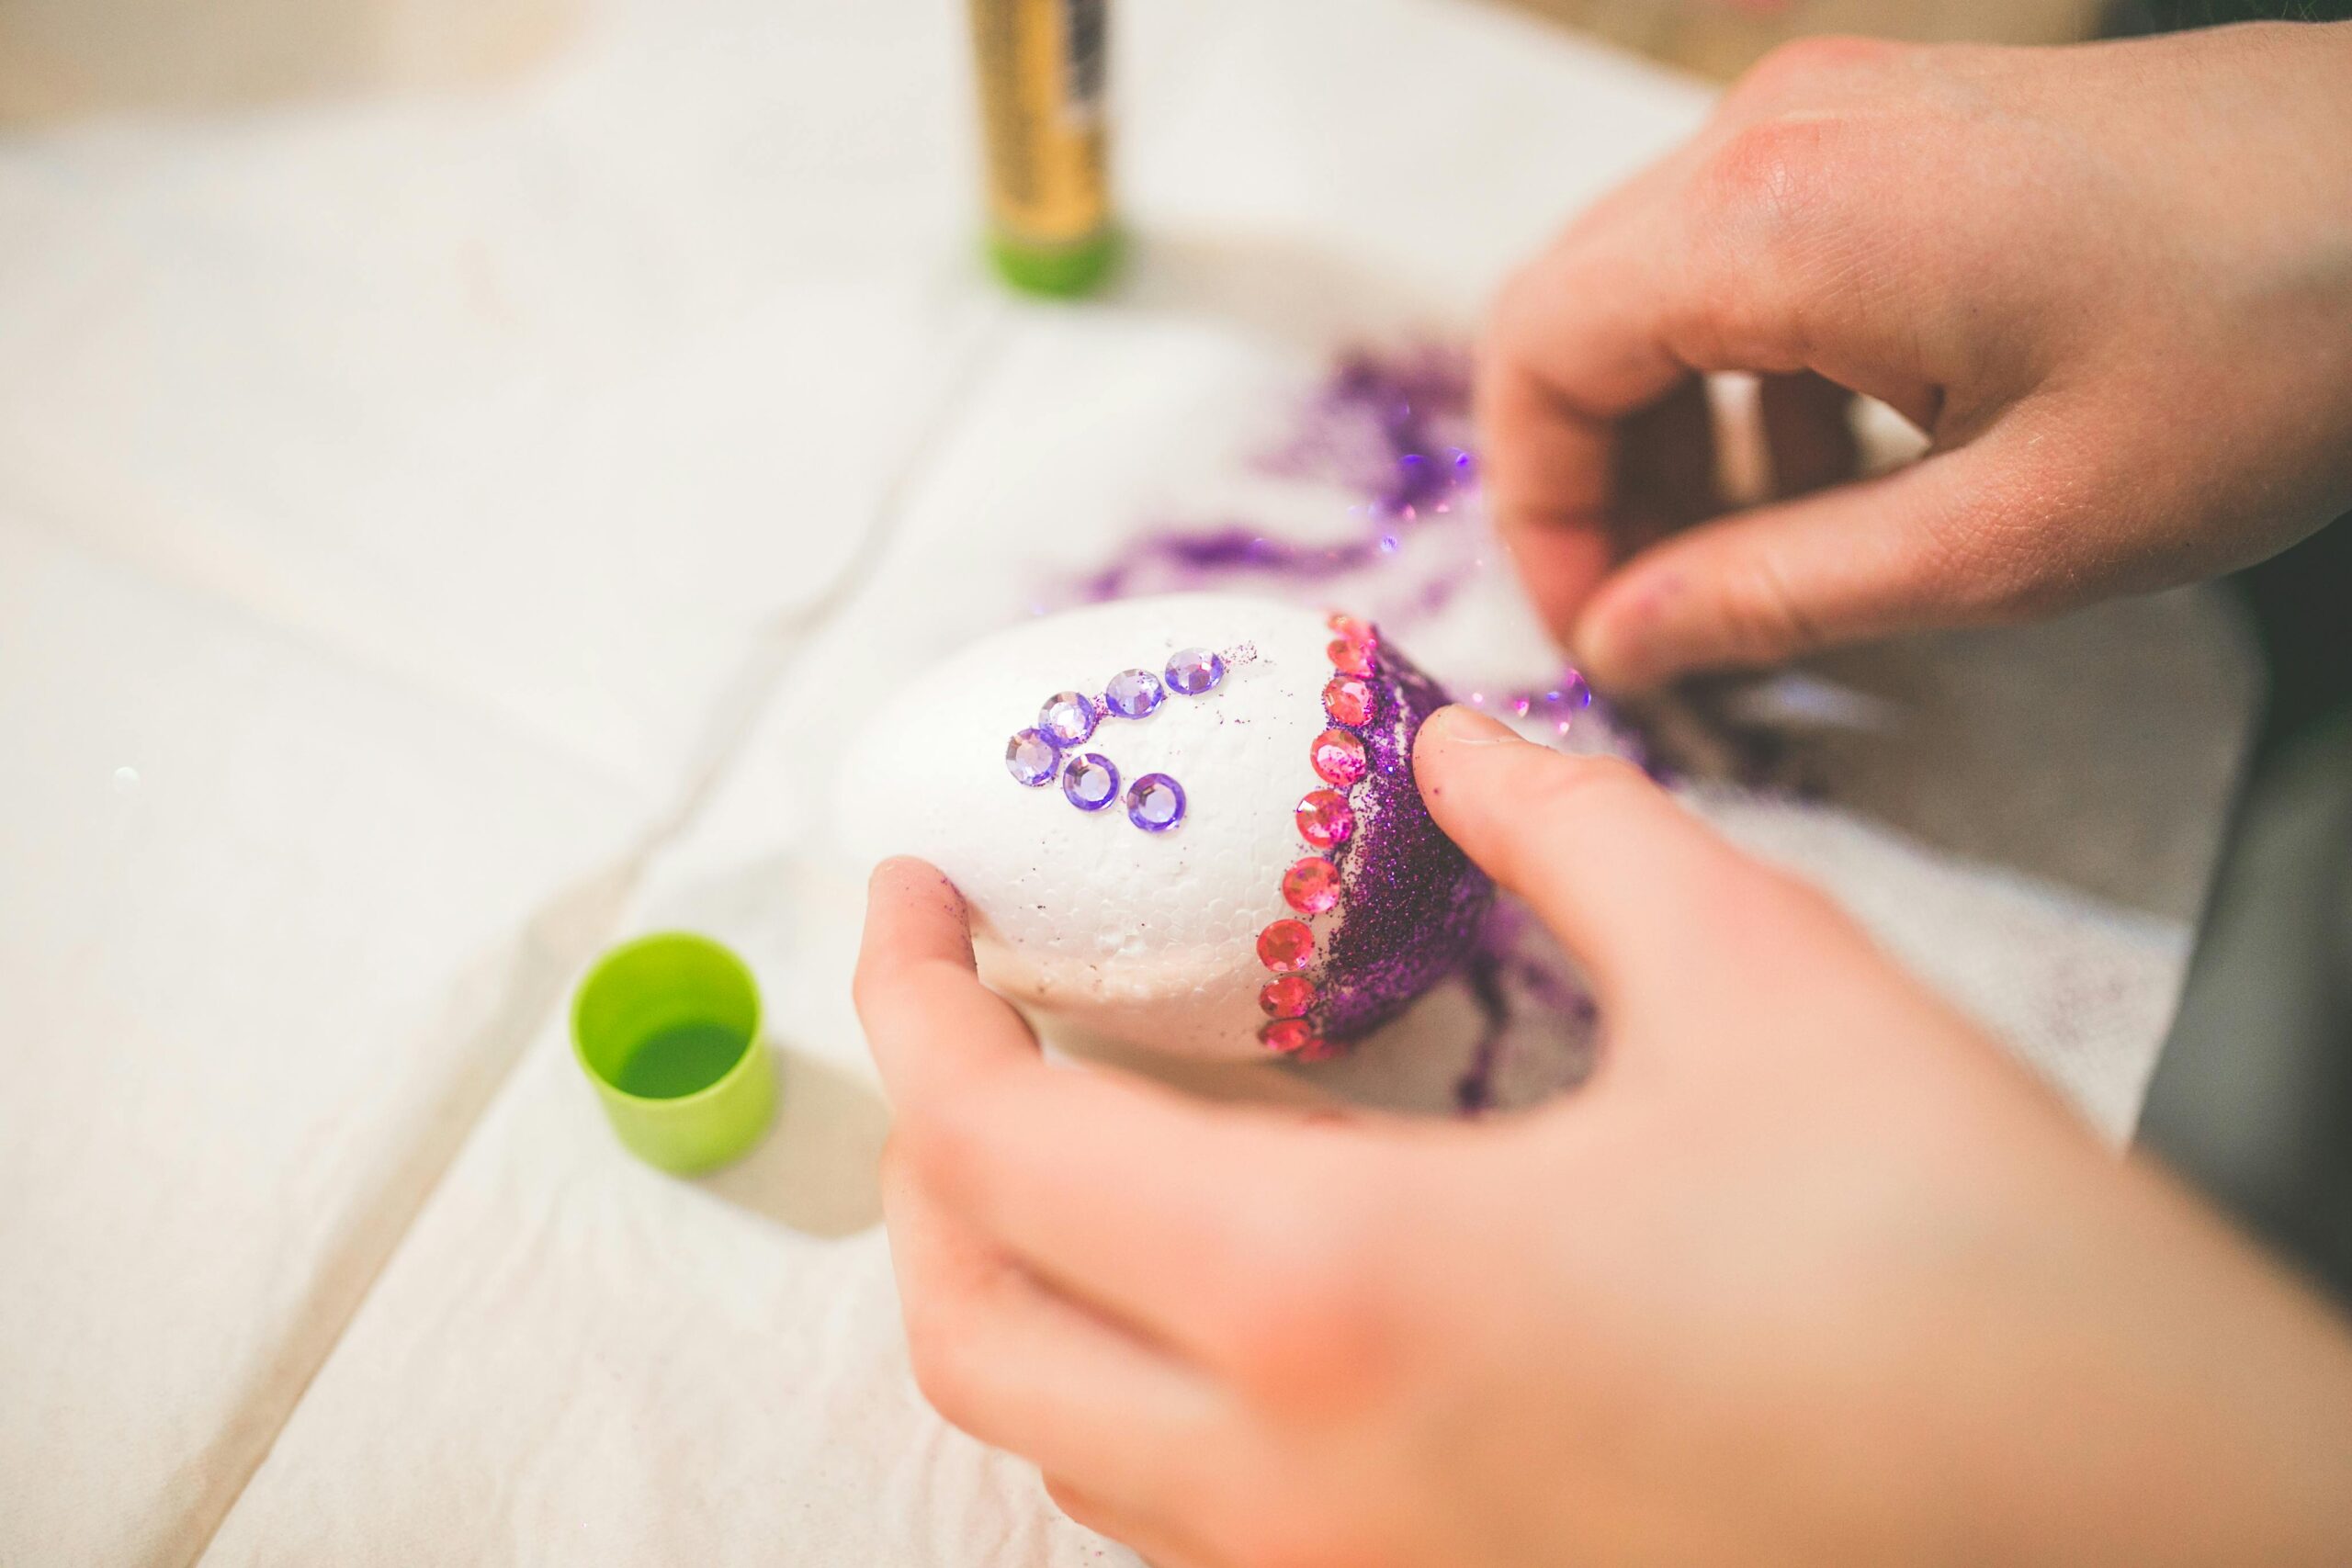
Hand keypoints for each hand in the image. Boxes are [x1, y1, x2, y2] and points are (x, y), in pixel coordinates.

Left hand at [852, 705, 2351, 1566]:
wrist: (2150, 1531)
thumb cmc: (1969, 1272)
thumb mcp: (1764, 976)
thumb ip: (1568, 829)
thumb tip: (1455, 747)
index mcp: (1342, 1294)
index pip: (997, 1147)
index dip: (917, 998)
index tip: (918, 898)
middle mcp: (1302, 1487)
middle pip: (967, 1334)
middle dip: (934, 1159)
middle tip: (991, 1013)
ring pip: (1067, 1450)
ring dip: (1033, 1277)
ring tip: (1107, 1127)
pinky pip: (1196, 1523)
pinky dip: (1151, 1386)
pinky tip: (1254, 1274)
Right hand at [1481, 21, 2351, 690]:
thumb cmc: (2263, 350)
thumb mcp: (2006, 536)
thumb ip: (1778, 594)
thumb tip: (1624, 643)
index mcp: (1777, 222)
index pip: (1540, 359)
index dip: (1538, 515)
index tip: (1595, 630)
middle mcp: (1775, 134)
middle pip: (1573, 312)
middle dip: (1590, 480)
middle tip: (1653, 615)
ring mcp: (1834, 110)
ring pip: (1651, 285)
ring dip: (1668, 434)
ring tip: (1746, 564)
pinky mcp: (1891, 122)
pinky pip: (1744, 253)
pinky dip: (1744, 374)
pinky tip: (1836, 470)